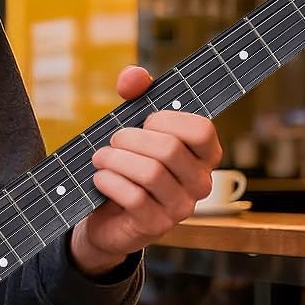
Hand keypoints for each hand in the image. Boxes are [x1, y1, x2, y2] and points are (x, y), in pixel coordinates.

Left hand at [70, 65, 221, 274]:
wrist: (107, 215)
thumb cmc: (129, 163)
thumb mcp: (134, 124)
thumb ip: (137, 93)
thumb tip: (133, 77)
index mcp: (204, 156)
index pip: (202, 130)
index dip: (168, 120)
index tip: (146, 121)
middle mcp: (201, 183)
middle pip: (169, 149)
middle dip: (131, 139)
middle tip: (113, 141)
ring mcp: (181, 208)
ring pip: (150, 173)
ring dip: (116, 159)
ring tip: (100, 158)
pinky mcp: (156, 226)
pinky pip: (134, 197)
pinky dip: (110, 182)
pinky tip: (100, 178)